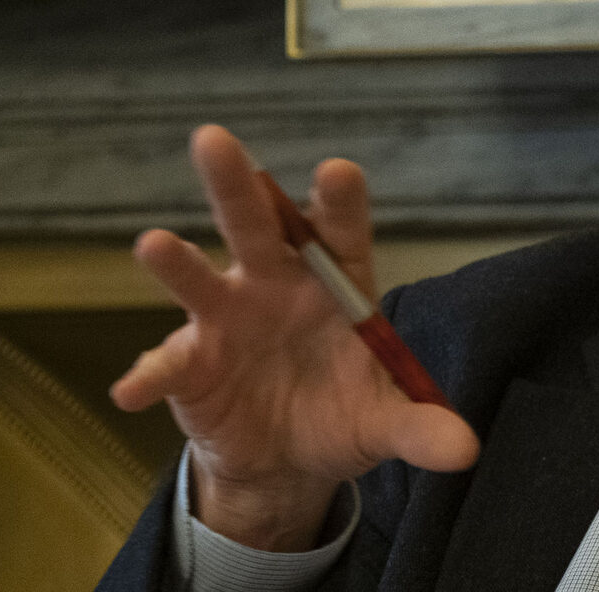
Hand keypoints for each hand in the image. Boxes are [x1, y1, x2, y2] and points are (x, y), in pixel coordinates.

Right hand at [109, 125, 478, 549]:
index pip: (338, 231)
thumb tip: (466, 450)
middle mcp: (275, 283)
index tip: (337, 172)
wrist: (286, 459)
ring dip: (176, 261)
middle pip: (256, 224)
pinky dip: (148, 375)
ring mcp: (226, 317)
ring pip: (199, 277)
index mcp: (333, 283)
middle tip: (213, 139)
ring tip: (153, 245)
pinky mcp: (190, 361)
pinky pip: (166, 364)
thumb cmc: (340, 414)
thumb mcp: (384, 422)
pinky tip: (132, 391)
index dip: (338, 201)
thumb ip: (421, 426)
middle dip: (236, 183)